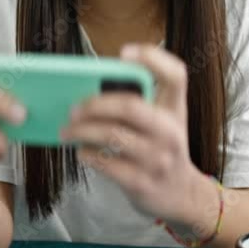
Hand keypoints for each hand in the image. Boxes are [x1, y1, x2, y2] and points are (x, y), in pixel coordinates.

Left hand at [60, 44, 203, 223]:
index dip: (152, 57)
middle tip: (72, 108)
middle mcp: (170, 131)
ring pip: (112, 136)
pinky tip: (81, 151)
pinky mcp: (142, 182)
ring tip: (67, 130)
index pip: (176, 75)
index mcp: (175, 109)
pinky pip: (106, 163)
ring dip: (82, 130)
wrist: (182, 194)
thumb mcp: (163, 121)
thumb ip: (140, 103)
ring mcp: (157, 158)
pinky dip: (87, 154)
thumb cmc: (162, 149)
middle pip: (130, 106)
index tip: (123, 53)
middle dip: (95, 104)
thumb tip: (90, 89)